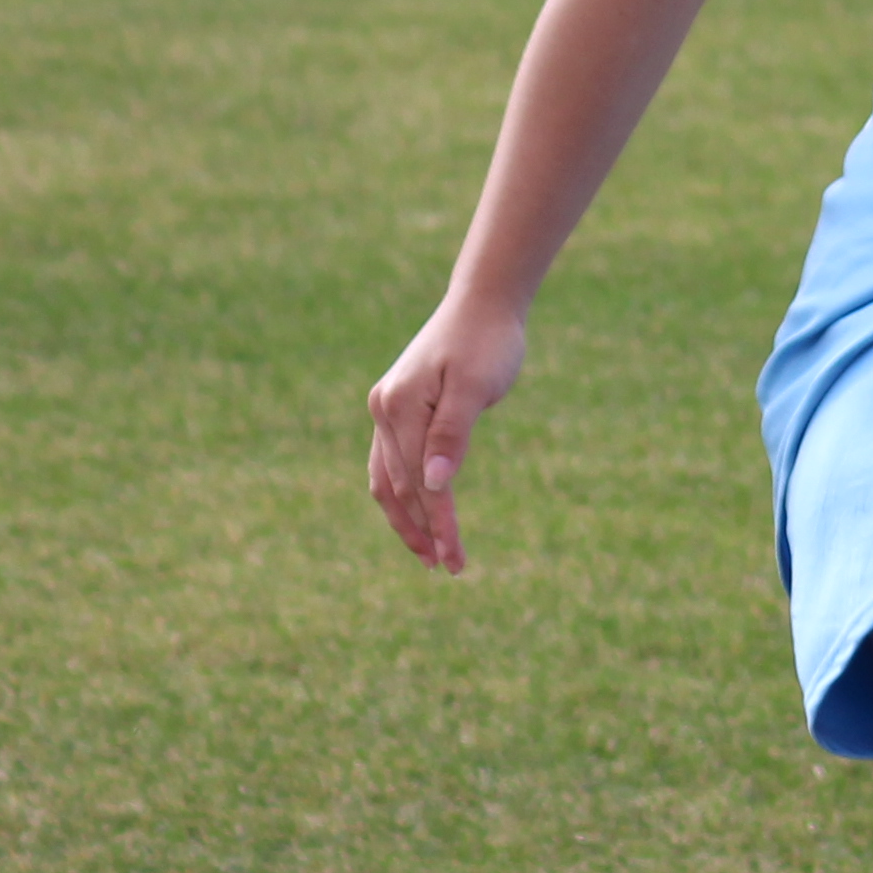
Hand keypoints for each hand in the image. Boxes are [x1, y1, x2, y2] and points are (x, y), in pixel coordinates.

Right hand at [365, 295, 527, 575]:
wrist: (482, 303)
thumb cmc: (488, 343)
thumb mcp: (477, 388)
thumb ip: (453, 435)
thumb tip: (434, 485)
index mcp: (400, 406)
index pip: (421, 483)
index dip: (439, 525)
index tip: (456, 562)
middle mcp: (384, 409)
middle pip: (399, 487)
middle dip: (424, 531)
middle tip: (450, 569)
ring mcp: (386, 408)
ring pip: (388, 480)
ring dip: (407, 520)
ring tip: (430, 556)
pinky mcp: (396, 408)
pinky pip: (390, 462)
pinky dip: (402, 494)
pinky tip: (418, 517)